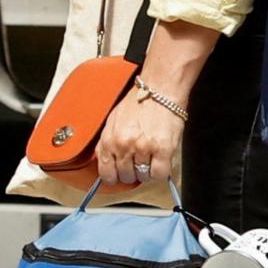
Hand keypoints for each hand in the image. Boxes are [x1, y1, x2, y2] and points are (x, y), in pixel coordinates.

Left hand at [90, 82, 182, 197]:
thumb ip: (107, 142)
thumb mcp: (113, 120)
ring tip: (151, 157)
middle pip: (126, 177)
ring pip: (144, 177)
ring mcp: (143, 148)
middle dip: (132, 173)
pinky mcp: (163, 149)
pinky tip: (161, 161)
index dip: (113, 177)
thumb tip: (105, 160)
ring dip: (148, 171)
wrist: (160, 89)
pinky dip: (161, 171)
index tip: (118, 176)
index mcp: (109, 139)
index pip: (106, 173)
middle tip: (138, 162)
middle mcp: (124, 145)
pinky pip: (160, 174)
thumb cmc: (138, 101)